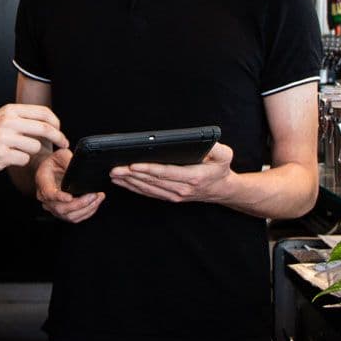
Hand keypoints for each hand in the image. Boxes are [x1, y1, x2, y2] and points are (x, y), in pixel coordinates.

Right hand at [0, 104, 67, 176]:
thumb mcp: (2, 118)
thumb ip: (23, 117)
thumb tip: (50, 121)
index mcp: (10, 110)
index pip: (43, 112)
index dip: (56, 122)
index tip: (60, 130)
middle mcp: (7, 122)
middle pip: (45, 129)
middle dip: (58, 137)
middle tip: (63, 144)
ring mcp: (4, 138)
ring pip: (35, 146)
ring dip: (31, 151)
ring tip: (17, 150)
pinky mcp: (2, 154)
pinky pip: (25, 159)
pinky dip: (21, 160)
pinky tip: (9, 157)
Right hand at [35, 148, 103, 222]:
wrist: (50, 169)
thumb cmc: (54, 162)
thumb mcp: (60, 154)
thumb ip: (67, 159)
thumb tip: (78, 167)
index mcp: (43, 182)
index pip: (49, 193)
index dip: (59, 197)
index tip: (70, 197)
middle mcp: (45, 198)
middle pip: (61, 208)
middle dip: (80, 204)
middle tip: (94, 195)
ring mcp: (53, 207)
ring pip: (69, 216)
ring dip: (86, 209)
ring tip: (98, 198)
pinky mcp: (61, 212)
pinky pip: (74, 218)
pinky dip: (86, 213)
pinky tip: (94, 204)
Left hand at [110, 142, 234, 203]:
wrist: (222, 190)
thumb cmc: (220, 169)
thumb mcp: (225, 155)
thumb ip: (216, 148)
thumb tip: (204, 143)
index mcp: (193, 177)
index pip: (166, 173)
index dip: (148, 169)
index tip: (133, 165)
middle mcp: (182, 189)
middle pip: (153, 181)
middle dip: (132, 175)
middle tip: (116, 168)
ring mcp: (175, 196)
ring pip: (148, 189)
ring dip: (130, 182)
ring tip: (114, 174)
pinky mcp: (170, 198)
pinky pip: (150, 193)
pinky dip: (135, 188)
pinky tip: (123, 182)